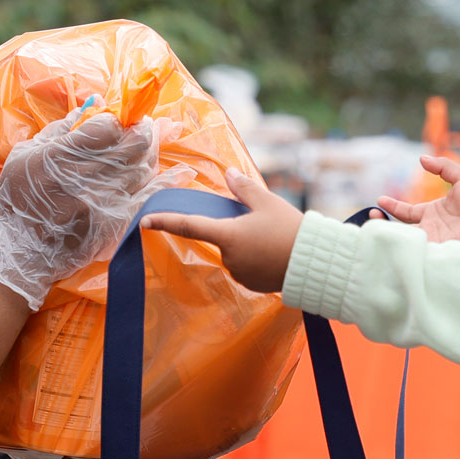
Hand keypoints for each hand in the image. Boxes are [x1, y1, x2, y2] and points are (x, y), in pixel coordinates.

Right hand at [0, 105, 176, 308]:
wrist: (17, 247)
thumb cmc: (17, 196)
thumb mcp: (26, 153)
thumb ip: (59, 127)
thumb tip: (91, 102)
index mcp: (61, 156)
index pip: (107, 127)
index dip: (119, 120)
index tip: (122, 121)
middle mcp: (85, 178)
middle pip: (132, 146)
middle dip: (145, 131)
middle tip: (148, 126)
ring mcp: (101, 203)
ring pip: (144, 170)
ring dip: (152, 154)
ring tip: (154, 144)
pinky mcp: (112, 224)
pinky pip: (148, 201)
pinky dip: (168, 185)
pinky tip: (185, 174)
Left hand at [142, 168, 301, 294]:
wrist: (315, 263)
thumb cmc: (290, 230)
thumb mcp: (268, 202)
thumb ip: (245, 188)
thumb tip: (228, 173)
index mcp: (228, 234)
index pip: (189, 226)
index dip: (165, 222)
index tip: (144, 222)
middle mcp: (228, 257)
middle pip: (222, 238)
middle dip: (236, 230)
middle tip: (263, 224)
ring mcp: (239, 273)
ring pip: (234, 254)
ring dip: (247, 246)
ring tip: (274, 240)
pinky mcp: (251, 285)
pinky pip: (246, 268)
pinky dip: (255, 260)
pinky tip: (275, 255)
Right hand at [376, 155, 459, 243]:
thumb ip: (443, 166)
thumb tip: (422, 158)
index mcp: (433, 212)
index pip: (407, 212)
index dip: (392, 207)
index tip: (379, 201)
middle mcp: (430, 228)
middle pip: (401, 229)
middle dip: (383, 225)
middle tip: (370, 217)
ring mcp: (433, 240)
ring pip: (405, 241)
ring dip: (388, 236)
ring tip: (371, 228)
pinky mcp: (437, 249)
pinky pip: (416, 250)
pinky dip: (402, 247)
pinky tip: (387, 241)